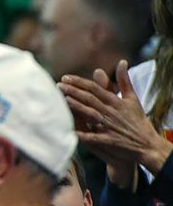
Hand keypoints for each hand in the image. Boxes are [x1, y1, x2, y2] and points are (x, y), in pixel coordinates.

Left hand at [59, 61, 172, 175]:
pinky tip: (70, 132)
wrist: (147, 144)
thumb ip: (124, 81)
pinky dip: (83, 135)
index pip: (95, 88)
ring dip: (77, 107)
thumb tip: (122, 62)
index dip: (80, 83)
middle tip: (58, 85)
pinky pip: (93, 137)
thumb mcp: (132, 98)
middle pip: (90, 99)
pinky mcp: (109, 140)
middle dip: (74, 91)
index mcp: (116, 101)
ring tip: (63, 100)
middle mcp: (111, 111)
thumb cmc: (137, 120)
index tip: (65, 78)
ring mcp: (110, 126)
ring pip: (91, 114)